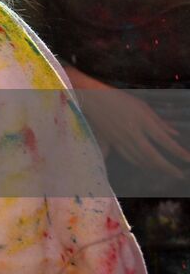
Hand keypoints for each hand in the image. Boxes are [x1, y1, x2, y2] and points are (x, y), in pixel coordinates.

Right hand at [75, 82, 189, 177]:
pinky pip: (127, 157)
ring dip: (154, 167)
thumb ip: (159, 121)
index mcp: (142, 122)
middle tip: (179, 175)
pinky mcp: (112, 142)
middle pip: (152, 156)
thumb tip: (174, 134)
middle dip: (167, 168)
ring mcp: (121, 140)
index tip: (188, 159)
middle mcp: (132, 134)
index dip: (178, 152)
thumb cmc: (119, 99)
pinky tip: (144, 165)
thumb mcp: (142, 106)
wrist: (93, 98)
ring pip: (140, 160)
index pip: (164, 141)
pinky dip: (139, 163)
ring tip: (164, 170)